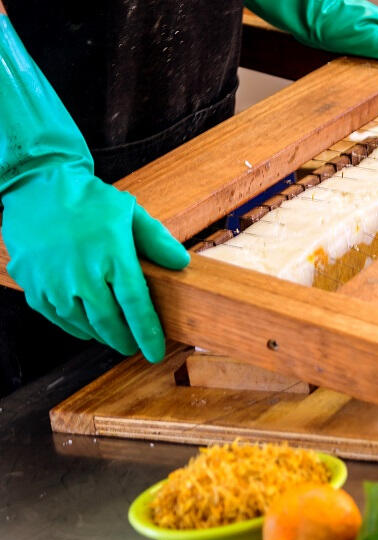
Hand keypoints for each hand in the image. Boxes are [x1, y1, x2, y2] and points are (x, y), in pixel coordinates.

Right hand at [2, 163, 188, 361]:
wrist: (37, 188)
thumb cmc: (87, 199)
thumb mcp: (128, 211)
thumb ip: (156, 239)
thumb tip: (181, 263)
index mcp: (112, 255)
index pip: (135, 304)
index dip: (147, 331)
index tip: (156, 351)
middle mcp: (82, 274)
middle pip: (109, 322)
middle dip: (125, 340)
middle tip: (134, 346)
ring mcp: (54, 284)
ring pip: (83, 325)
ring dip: (102, 335)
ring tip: (114, 335)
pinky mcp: (34, 288)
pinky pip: (59, 319)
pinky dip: (77, 327)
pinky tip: (88, 325)